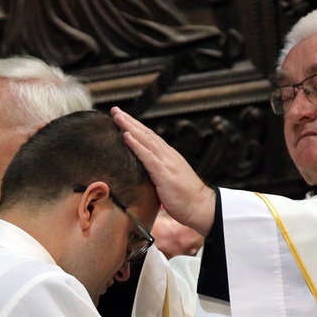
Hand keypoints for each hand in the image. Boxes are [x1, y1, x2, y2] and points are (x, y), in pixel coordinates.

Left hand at [111, 107, 215, 235]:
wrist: (202, 207)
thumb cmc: (186, 199)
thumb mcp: (170, 183)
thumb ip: (160, 175)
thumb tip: (148, 176)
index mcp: (169, 157)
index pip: (150, 138)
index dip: (136, 127)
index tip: (123, 118)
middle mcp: (168, 155)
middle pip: (146, 134)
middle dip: (129, 121)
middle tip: (115, 110)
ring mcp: (166, 163)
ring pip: (145, 140)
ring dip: (129, 127)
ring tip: (117, 116)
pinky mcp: (164, 173)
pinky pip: (147, 156)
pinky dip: (135, 145)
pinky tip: (125, 135)